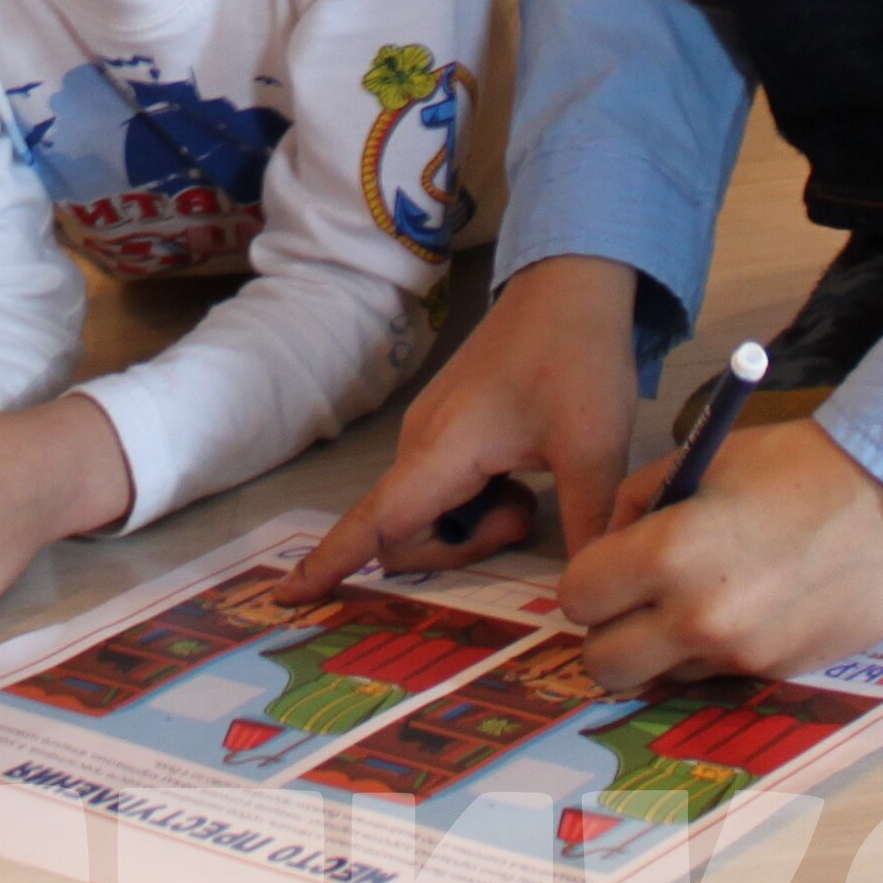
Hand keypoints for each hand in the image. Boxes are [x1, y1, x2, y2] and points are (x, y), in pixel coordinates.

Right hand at [283, 253, 645, 600]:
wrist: (572, 283)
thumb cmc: (576, 357)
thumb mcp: (596, 448)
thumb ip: (588, 524)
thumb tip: (591, 590)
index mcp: (442, 451)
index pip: (376, 522)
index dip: (332, 563)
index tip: (287, 599)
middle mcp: (421, 444)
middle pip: (409, 534)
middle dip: (461, 547)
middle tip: (525, 515)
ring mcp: (432, 432)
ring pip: (430, 513)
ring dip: (475, 524)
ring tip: (529, 491)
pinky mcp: (449, 425)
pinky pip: (445, 488)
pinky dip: (478, 500)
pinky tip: (523, 475)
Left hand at [559, 417, 882, 689]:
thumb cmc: (796, 466)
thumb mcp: (700, 461)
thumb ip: (637, 504)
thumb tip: (609, 546)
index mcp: (668, 555)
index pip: (577, 597)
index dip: (588, 580)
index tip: (612, 566)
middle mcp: (696, 619)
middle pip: (603, 664)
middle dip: (608, 633)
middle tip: (635, 601)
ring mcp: (738, 656)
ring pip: (658, 678)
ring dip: (661, 649)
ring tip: (700, 599)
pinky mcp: (775, 674)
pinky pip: (712, 678)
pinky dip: (710, 655)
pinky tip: (743, 610)